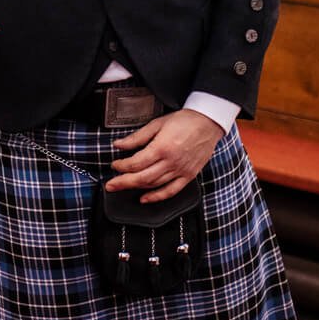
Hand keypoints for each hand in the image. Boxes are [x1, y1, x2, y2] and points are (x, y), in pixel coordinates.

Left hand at [107, 110, 223, 203]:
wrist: (208, 122)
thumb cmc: (185, 121)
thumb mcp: (157, 124)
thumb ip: (137, 137)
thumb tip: (119, 144)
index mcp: (162, 147)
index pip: (136, 163)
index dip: (122, 166)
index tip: (115, 165)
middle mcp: (171, 161)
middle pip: (142, 177)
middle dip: (123, 182)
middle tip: (110, 185)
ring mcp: (180, 170)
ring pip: (154, 185)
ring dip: (136, 188)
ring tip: (123, 187)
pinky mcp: (188, 175)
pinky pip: (171, 191)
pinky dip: (157, 197)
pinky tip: (145, 198)